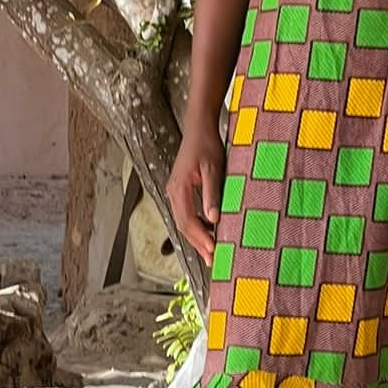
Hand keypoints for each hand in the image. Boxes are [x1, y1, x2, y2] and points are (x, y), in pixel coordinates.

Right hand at [166, 121, 224, 264]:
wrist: (199, 128)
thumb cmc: (207, 145)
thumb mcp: (214, 169)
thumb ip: (212, 194)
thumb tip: (213, 219)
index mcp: (179, 188)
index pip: (187, 221)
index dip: (200, 238)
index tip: (213, 251)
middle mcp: (173, 192)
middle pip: (183, 225)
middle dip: (198, 243)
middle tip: (213, 259)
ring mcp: (175, 191)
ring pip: (183, 221)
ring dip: (197, 236)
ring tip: (211, 250)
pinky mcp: (180, 190)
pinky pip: (186, 213)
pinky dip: (196, 225)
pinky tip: (209, 230)